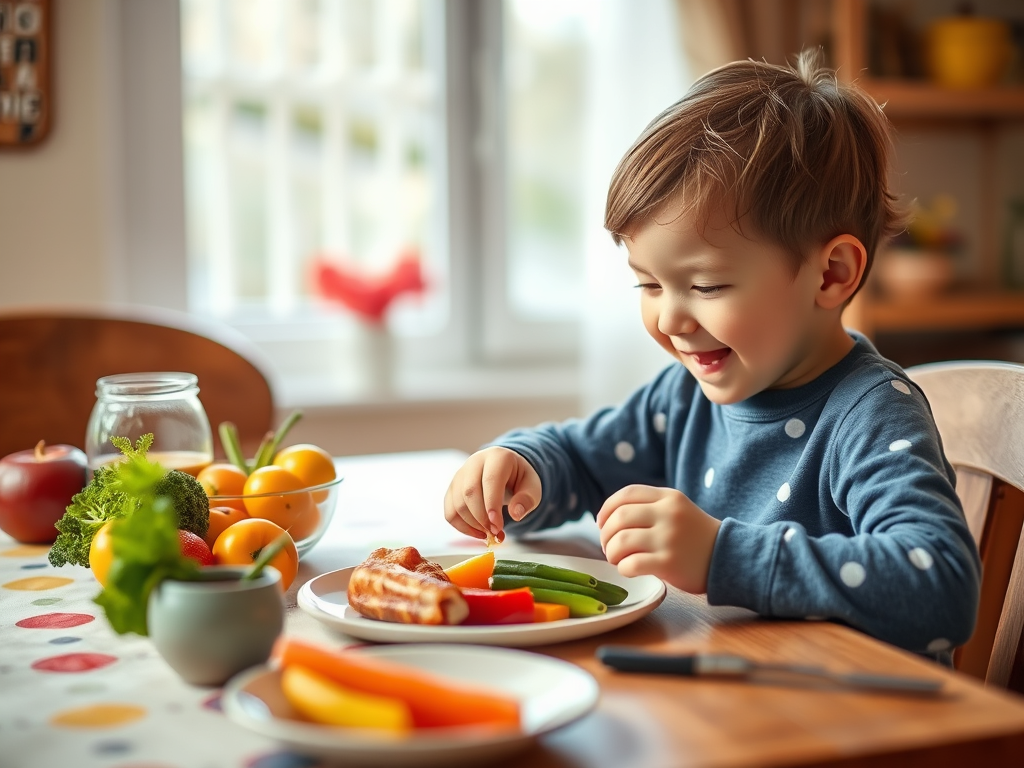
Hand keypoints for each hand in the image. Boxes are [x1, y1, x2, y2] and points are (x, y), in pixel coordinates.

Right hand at [443, 447, 541, 540]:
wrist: (506, 471)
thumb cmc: (519, 479)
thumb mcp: (532, 486)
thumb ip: (527, 499)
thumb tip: (515, 514)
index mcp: (498, 457)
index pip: (490, 480)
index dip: (492, 504)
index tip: (498, 525)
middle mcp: (475, 462)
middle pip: (470, 491)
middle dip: (481, 517)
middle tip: (495, 532)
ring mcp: (460, 475)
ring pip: (457, 503)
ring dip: (472, 524)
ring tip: (489, 533)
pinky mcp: (453, 488)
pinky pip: (450, 511)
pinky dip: (461, 527)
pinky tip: (477, 533)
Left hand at [596, 485, 721, 593]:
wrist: (730, 558)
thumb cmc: (697, 537)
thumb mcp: (678, 510)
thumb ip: (650, 507)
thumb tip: (609, 517)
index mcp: (668, 498)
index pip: (626, 494)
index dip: (607, 508)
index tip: (602, 523)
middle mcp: (668, 514)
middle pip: (619, 518)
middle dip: (605, 534)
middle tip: (608, 546)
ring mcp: (668, 539)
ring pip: (621, 541)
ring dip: (611, 552)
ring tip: (616, 559)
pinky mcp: (669, 563)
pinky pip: (631, 564)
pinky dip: (623, 568)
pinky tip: (629, 569)